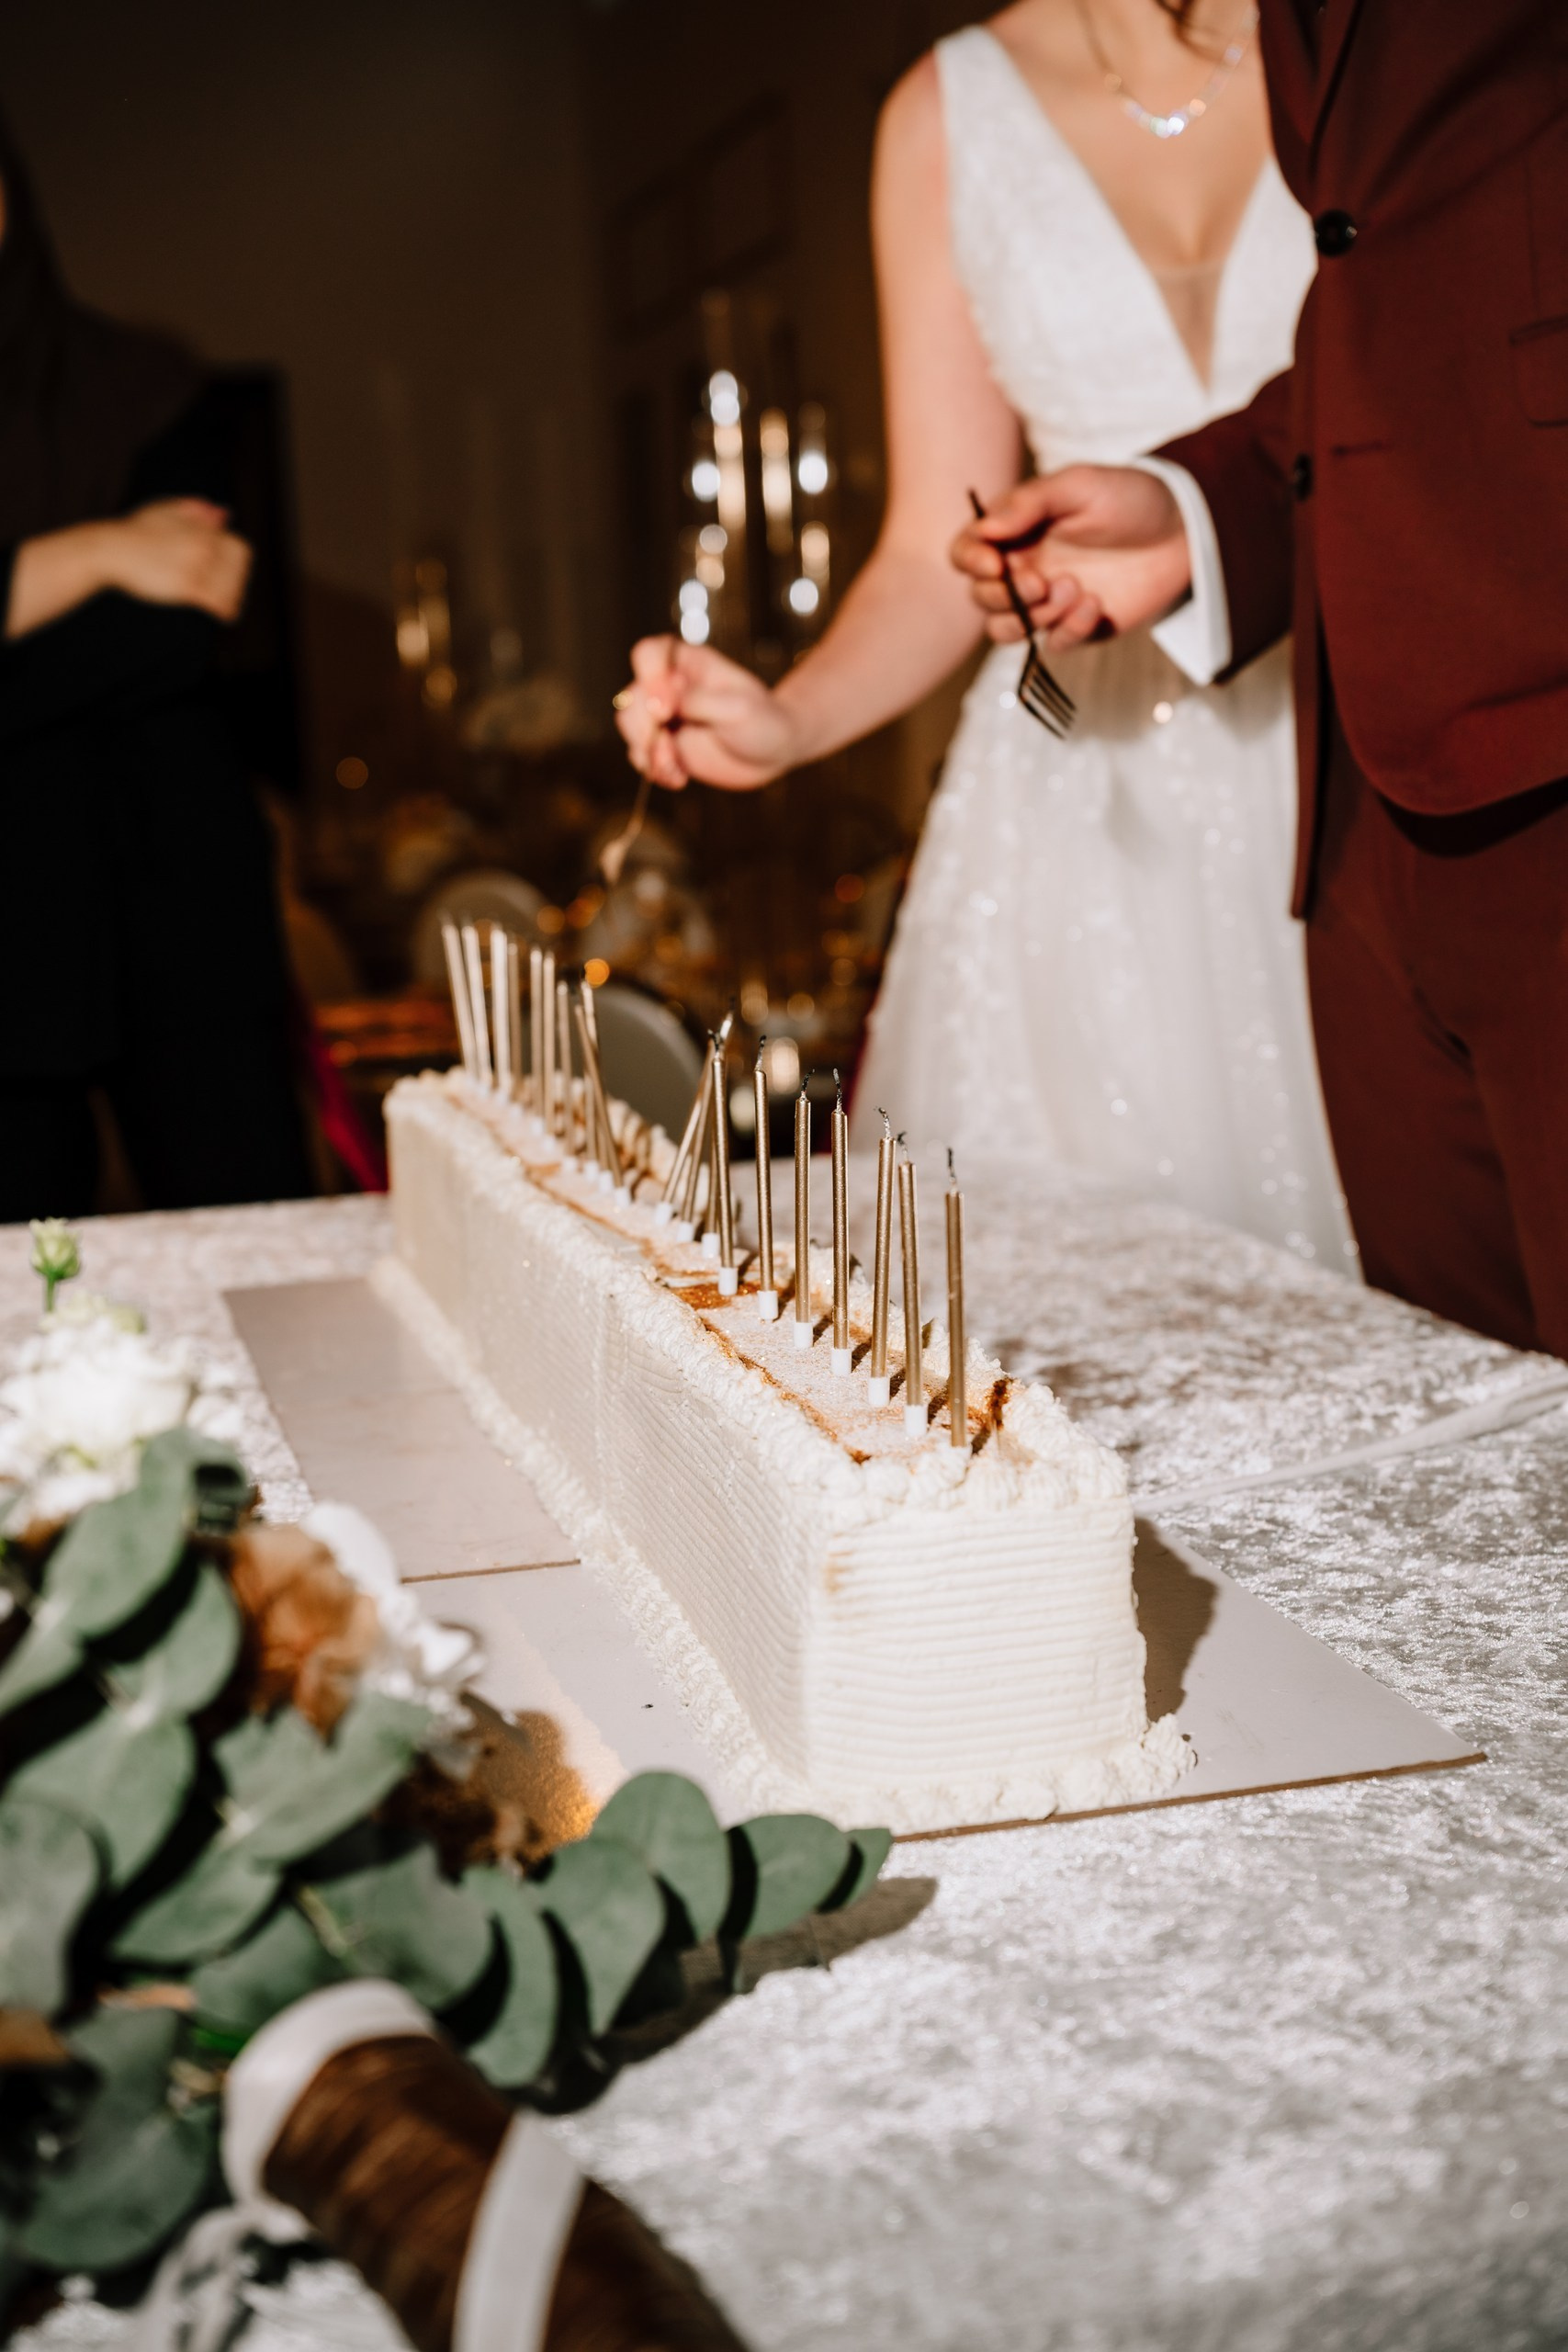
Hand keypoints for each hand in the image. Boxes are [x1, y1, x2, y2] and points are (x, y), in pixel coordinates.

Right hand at [100, 498, 252, 620]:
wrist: (110, 549)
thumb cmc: (134, 531)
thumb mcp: (165, 510)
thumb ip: (196, 510)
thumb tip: (225, 515)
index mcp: (201, 529)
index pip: (240, 549)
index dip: (240, 564)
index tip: (236, 574)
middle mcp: (202, 546)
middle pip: (238, 570)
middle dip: (238, 583)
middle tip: (234, 595)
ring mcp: (195, 566)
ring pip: (230, 588)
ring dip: (232, 599)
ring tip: (230, 609)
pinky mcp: (185, 587)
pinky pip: (216, 602)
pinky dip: (225, 610)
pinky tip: (225, 617)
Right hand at [614, 637, 800, 790]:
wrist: (774, 752)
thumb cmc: (764, 720)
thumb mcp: (738, 707)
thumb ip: (698, 701)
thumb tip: (661, 703)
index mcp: (688, 664)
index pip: (648, 654)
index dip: (648, 678)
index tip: (666, 708)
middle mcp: (670, 687)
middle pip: (632, 695)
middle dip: (642, 725)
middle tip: (667, 746)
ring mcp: (665, 718)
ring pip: (630, 727)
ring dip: (646, 751)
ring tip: (674, 767)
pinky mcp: (666, 746)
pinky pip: (642, 757)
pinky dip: (654, 771)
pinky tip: (679, 779)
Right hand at [951, 467, 1191, 648]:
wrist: (1185, 531)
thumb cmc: (1129, 498)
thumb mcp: (1080, 485)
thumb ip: (1029, 503)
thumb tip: (984, 528)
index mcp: (1015, 532)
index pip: (965, 552)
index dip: (969, 560)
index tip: (993, 562)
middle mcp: (1022, 567)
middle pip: (980, 597)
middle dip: (1004, 594)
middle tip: (1040, 580)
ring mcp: (1047, 602)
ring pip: (1004, 629)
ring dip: (1032, 616)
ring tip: (1074, 588)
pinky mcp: (1075, 627)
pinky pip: (1052, 644)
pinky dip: (1069, 630)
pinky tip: (1096, 605)